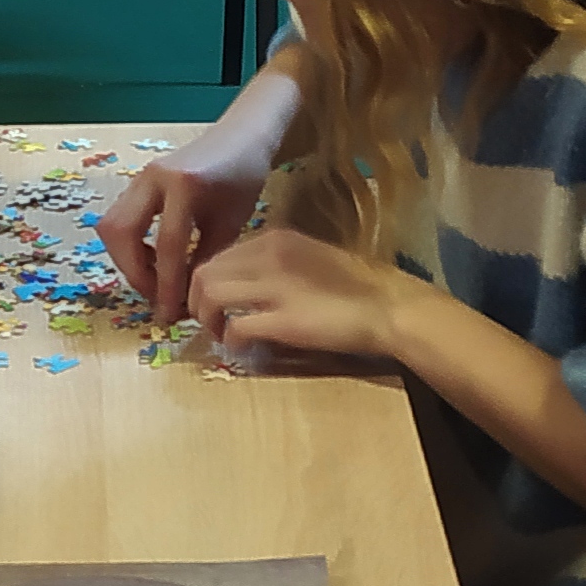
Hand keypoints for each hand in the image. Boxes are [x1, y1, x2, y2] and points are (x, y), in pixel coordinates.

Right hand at [101, 121, 276, 320]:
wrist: (240, 135)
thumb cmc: (243, 176)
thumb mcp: (232, 221)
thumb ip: (207, 258)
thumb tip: (189, 300)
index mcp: (183, 184)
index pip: (167, 245)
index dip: (166, 284)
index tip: (171, 313)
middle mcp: (152, 177)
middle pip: (122, 233)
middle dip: (134, 272)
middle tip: (157, 297)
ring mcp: (139, 177)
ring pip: (112, 226)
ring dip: (127, 260)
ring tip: (155, 281)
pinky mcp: (136, 183)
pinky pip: (119, 219)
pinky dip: (130, 246)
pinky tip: (153, 261)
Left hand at [185, 227, 412, 365]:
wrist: (390, 306)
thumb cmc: (357, 285)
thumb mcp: (309, 258)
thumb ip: (275, 264)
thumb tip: (246, 283)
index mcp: (275, 238)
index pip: (219, 254)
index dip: (206, 280)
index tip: (210, 301)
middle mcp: (268, 255)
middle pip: (204, 271)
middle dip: (196, 299)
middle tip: (207, 321)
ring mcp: (275, 287)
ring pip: (210, 293)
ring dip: (206, 318)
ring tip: (219, 333)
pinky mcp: (283, 320)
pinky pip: (235, 326)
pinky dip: (230, 338)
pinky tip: (240, 346)